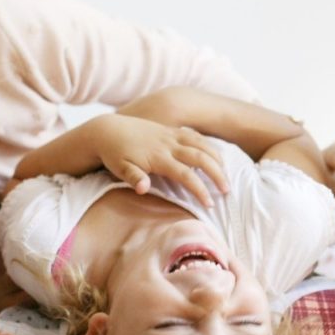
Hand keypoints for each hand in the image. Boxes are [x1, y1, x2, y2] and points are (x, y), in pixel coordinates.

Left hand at [86, 114, 227, 205]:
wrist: (107, 130)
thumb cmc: (113, 154)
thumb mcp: (119, 168)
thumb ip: (133, 177)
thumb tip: (143, 188)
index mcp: (158, 157)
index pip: (186, 175)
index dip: (200, 189)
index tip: (209, 204)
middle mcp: (169, 144)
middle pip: (201, 158)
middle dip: (217, 174)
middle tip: (227, 190)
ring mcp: (171, 135)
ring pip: (202, 144)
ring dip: (217, 159)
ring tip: (226, 174)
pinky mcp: (171, 131)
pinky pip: (196, 136)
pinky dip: (208, 146)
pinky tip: (215, 156)